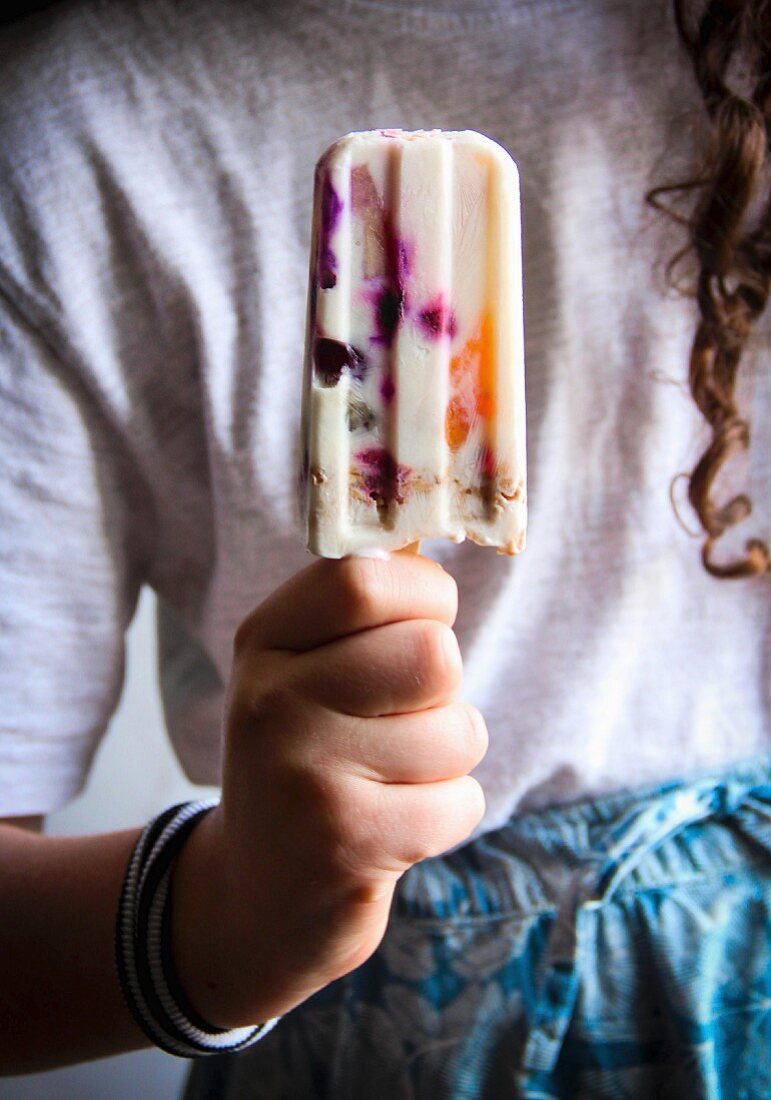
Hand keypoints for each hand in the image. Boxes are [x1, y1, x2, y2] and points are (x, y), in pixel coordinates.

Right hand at [171, 555, 486, 1026]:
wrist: (259, 892)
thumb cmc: (310, 755)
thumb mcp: (304, 669)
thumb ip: (361, 604)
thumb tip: (438, 514)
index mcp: (264, 640)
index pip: (365, 580)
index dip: (425, 595)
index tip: (423, 621)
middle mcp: (272, 700)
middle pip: (432, 653)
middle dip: (442, 689)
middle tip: (401, 716)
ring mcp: (305, 775)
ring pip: (459, 731)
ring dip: (447, 757)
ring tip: (393, 776)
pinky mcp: (347, 845)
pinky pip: (462, 802)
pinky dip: (448, 814)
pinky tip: (396, 825)